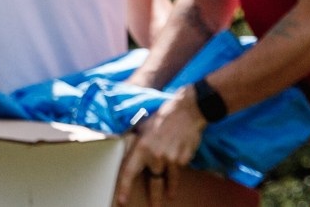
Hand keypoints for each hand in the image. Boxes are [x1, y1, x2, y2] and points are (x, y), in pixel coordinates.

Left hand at [113, 91, 205, 206]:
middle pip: (153, 182)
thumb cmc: (163, 117)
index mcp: (141, 147)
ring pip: (168, 180)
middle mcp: (155, 156)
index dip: (124, 188)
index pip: (129, 172)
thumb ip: (137, 141)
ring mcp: (170, 159)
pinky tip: (177, 170)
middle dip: (154, 197)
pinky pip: (177, 170)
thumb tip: (127, 150)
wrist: (187, 111)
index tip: (122, 201)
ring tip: (168, 196)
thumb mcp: (143, 126)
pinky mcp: (183, 160)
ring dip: (168, 189)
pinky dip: (176, 171)